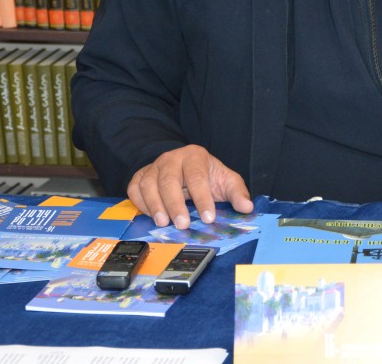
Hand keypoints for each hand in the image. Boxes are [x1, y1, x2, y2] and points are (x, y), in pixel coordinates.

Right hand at [127, 145, 252, 229]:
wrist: (183, 164)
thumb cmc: (206, 175)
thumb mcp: (225, 179)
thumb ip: (236, 192)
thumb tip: (247, 207)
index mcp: (194, 156)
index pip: (197, 177)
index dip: (203, 198)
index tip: (209, 218)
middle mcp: (171, 159)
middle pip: (169, 180)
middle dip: (175, 204)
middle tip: (183, 224)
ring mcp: (154, 167)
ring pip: (149, 184)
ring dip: (155, 205)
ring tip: (164, 223)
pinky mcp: (140, 176)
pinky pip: (135, 188)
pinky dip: (141, 203)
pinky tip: (150, 216)